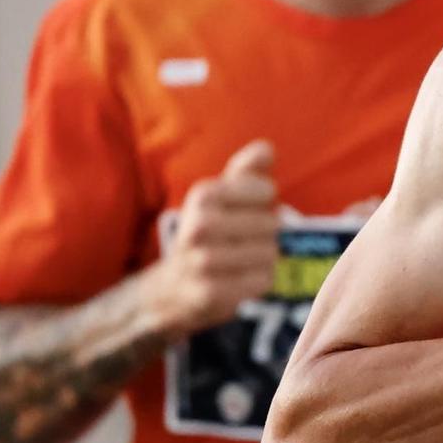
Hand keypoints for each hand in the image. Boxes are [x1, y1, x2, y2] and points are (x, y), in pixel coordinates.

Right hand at [148, 140, 280, 335]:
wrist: (172, 286)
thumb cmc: (209, 231)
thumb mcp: (221, 195)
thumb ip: (246, 169)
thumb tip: (266, 149)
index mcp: (202, 196)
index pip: (266, 191)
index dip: (265, 200)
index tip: (247, 206)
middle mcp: (198, 227)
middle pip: (271, 224)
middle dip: (265, 231)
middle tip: (242, 237)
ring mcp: (202, 262)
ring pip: (269, 253)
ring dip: (263, 257)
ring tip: (241, 257)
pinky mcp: (210, 293)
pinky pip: (263, 280)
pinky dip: (259, 279)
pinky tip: (239, 277)